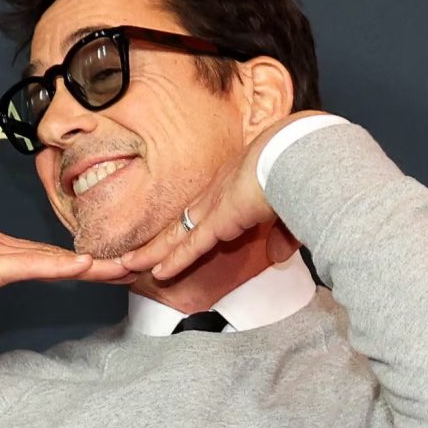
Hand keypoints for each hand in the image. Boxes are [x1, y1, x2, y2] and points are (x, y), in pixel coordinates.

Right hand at [0, 220, 137, 326]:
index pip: (47, 261)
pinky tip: (87, 265)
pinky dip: (62, 266)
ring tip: (128, 266)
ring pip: (56, 258)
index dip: (79, 265)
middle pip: (62, 257)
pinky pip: (34, 264)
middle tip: (139, 263)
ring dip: (93, 264)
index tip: (109, 270)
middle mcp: (3, 246)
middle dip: (101, 262)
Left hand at [109, 117, 322, 284]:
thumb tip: (276, 255)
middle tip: (133, 252)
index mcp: (234, 185)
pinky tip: (156, 273)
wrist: (297, 155)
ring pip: (177, 234)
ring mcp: (216, 205)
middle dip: (157, 240)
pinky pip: (191, 245)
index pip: (202, 210)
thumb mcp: (291, 209)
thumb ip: (282, 234)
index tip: (169, 237)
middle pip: (181, 222)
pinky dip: (174, 260)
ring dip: (153, 252)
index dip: (184, 226)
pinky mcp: (220, 219)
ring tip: (128, 264)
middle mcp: (218, 193)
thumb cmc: (299, 170)